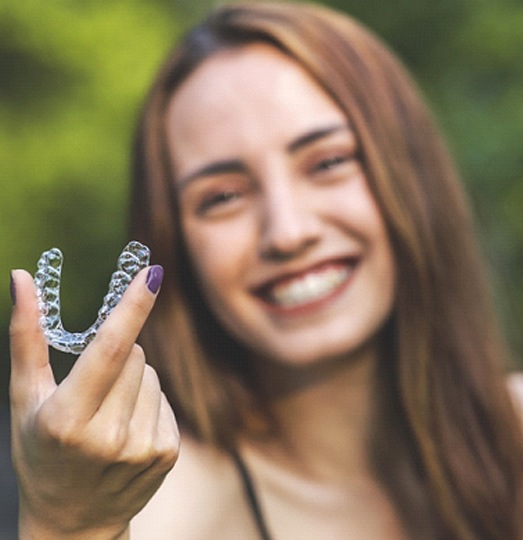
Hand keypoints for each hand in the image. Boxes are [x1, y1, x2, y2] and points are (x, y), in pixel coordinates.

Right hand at [9, 266, 178, 538]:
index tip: (152, 273)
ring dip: (133, 381)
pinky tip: (127, 429)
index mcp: (68, 419)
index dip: (132, 306)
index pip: (109, 348)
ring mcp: (142, 447)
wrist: (73, 521)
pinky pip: (164, 398)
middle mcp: (109, 436)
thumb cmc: (40, 452)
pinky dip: (148, 403)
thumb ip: (26, 337)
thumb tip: (22, 278)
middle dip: (117, 355)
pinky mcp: (166, 453)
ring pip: (151, 374)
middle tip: (93, 388)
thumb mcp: (24, 399)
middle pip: (134, 354)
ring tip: (108, 414)